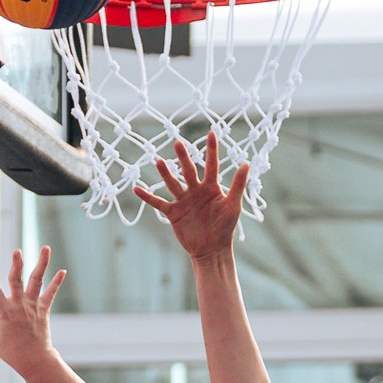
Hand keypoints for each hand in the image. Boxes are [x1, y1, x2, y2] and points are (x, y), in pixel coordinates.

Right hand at [0, 248, 67, 376]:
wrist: (35, 361)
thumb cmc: (10, 351)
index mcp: (4, 313)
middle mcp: (20, 307)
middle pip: (17, 282)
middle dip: (17, 266)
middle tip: (17, 252)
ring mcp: (33, 307)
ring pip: (37, 281)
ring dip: (42, 264)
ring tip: (46, 247)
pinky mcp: (43, 309)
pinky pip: (51, 293)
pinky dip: (57, 282)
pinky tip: (62, 270)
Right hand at [132, 134, 250, 261]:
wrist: (212, 249)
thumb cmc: (225, 227)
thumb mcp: (233, 205)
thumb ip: (238, 185)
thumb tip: (246, 163)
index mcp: (211, 187)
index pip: (211, 165)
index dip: (212, 150)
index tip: (211, 133)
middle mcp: (195, 190)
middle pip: (188, 170)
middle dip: (183, 157)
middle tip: (178, 143)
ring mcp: (183, 201)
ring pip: (172, 183)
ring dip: (166, 173)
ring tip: (159, 161)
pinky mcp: (173, 213)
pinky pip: (158, 203)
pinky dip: (147, 197)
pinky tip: (136, 189)